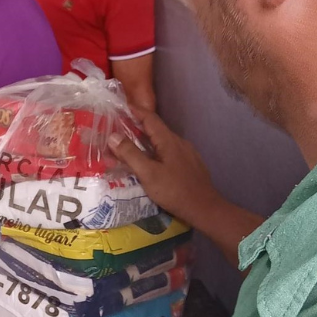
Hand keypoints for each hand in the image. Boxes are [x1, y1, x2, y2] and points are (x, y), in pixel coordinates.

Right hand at [107, 111, 224, 222]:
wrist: (204, 208)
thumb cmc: (174, 190)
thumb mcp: (148, 173)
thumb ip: (130, 154)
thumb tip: (112, 136)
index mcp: (168, 140)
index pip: (150, 118)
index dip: (135, 110)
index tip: (120, 107)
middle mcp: (179, 142)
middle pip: (156, 129)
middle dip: (137, 126)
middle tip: (119, 129)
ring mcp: (187, 153)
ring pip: (162, 141)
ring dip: (146, 140)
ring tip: (131, 146)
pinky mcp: (190, 164)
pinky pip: (169, 151)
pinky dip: (156, 151)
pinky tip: (151, 162)